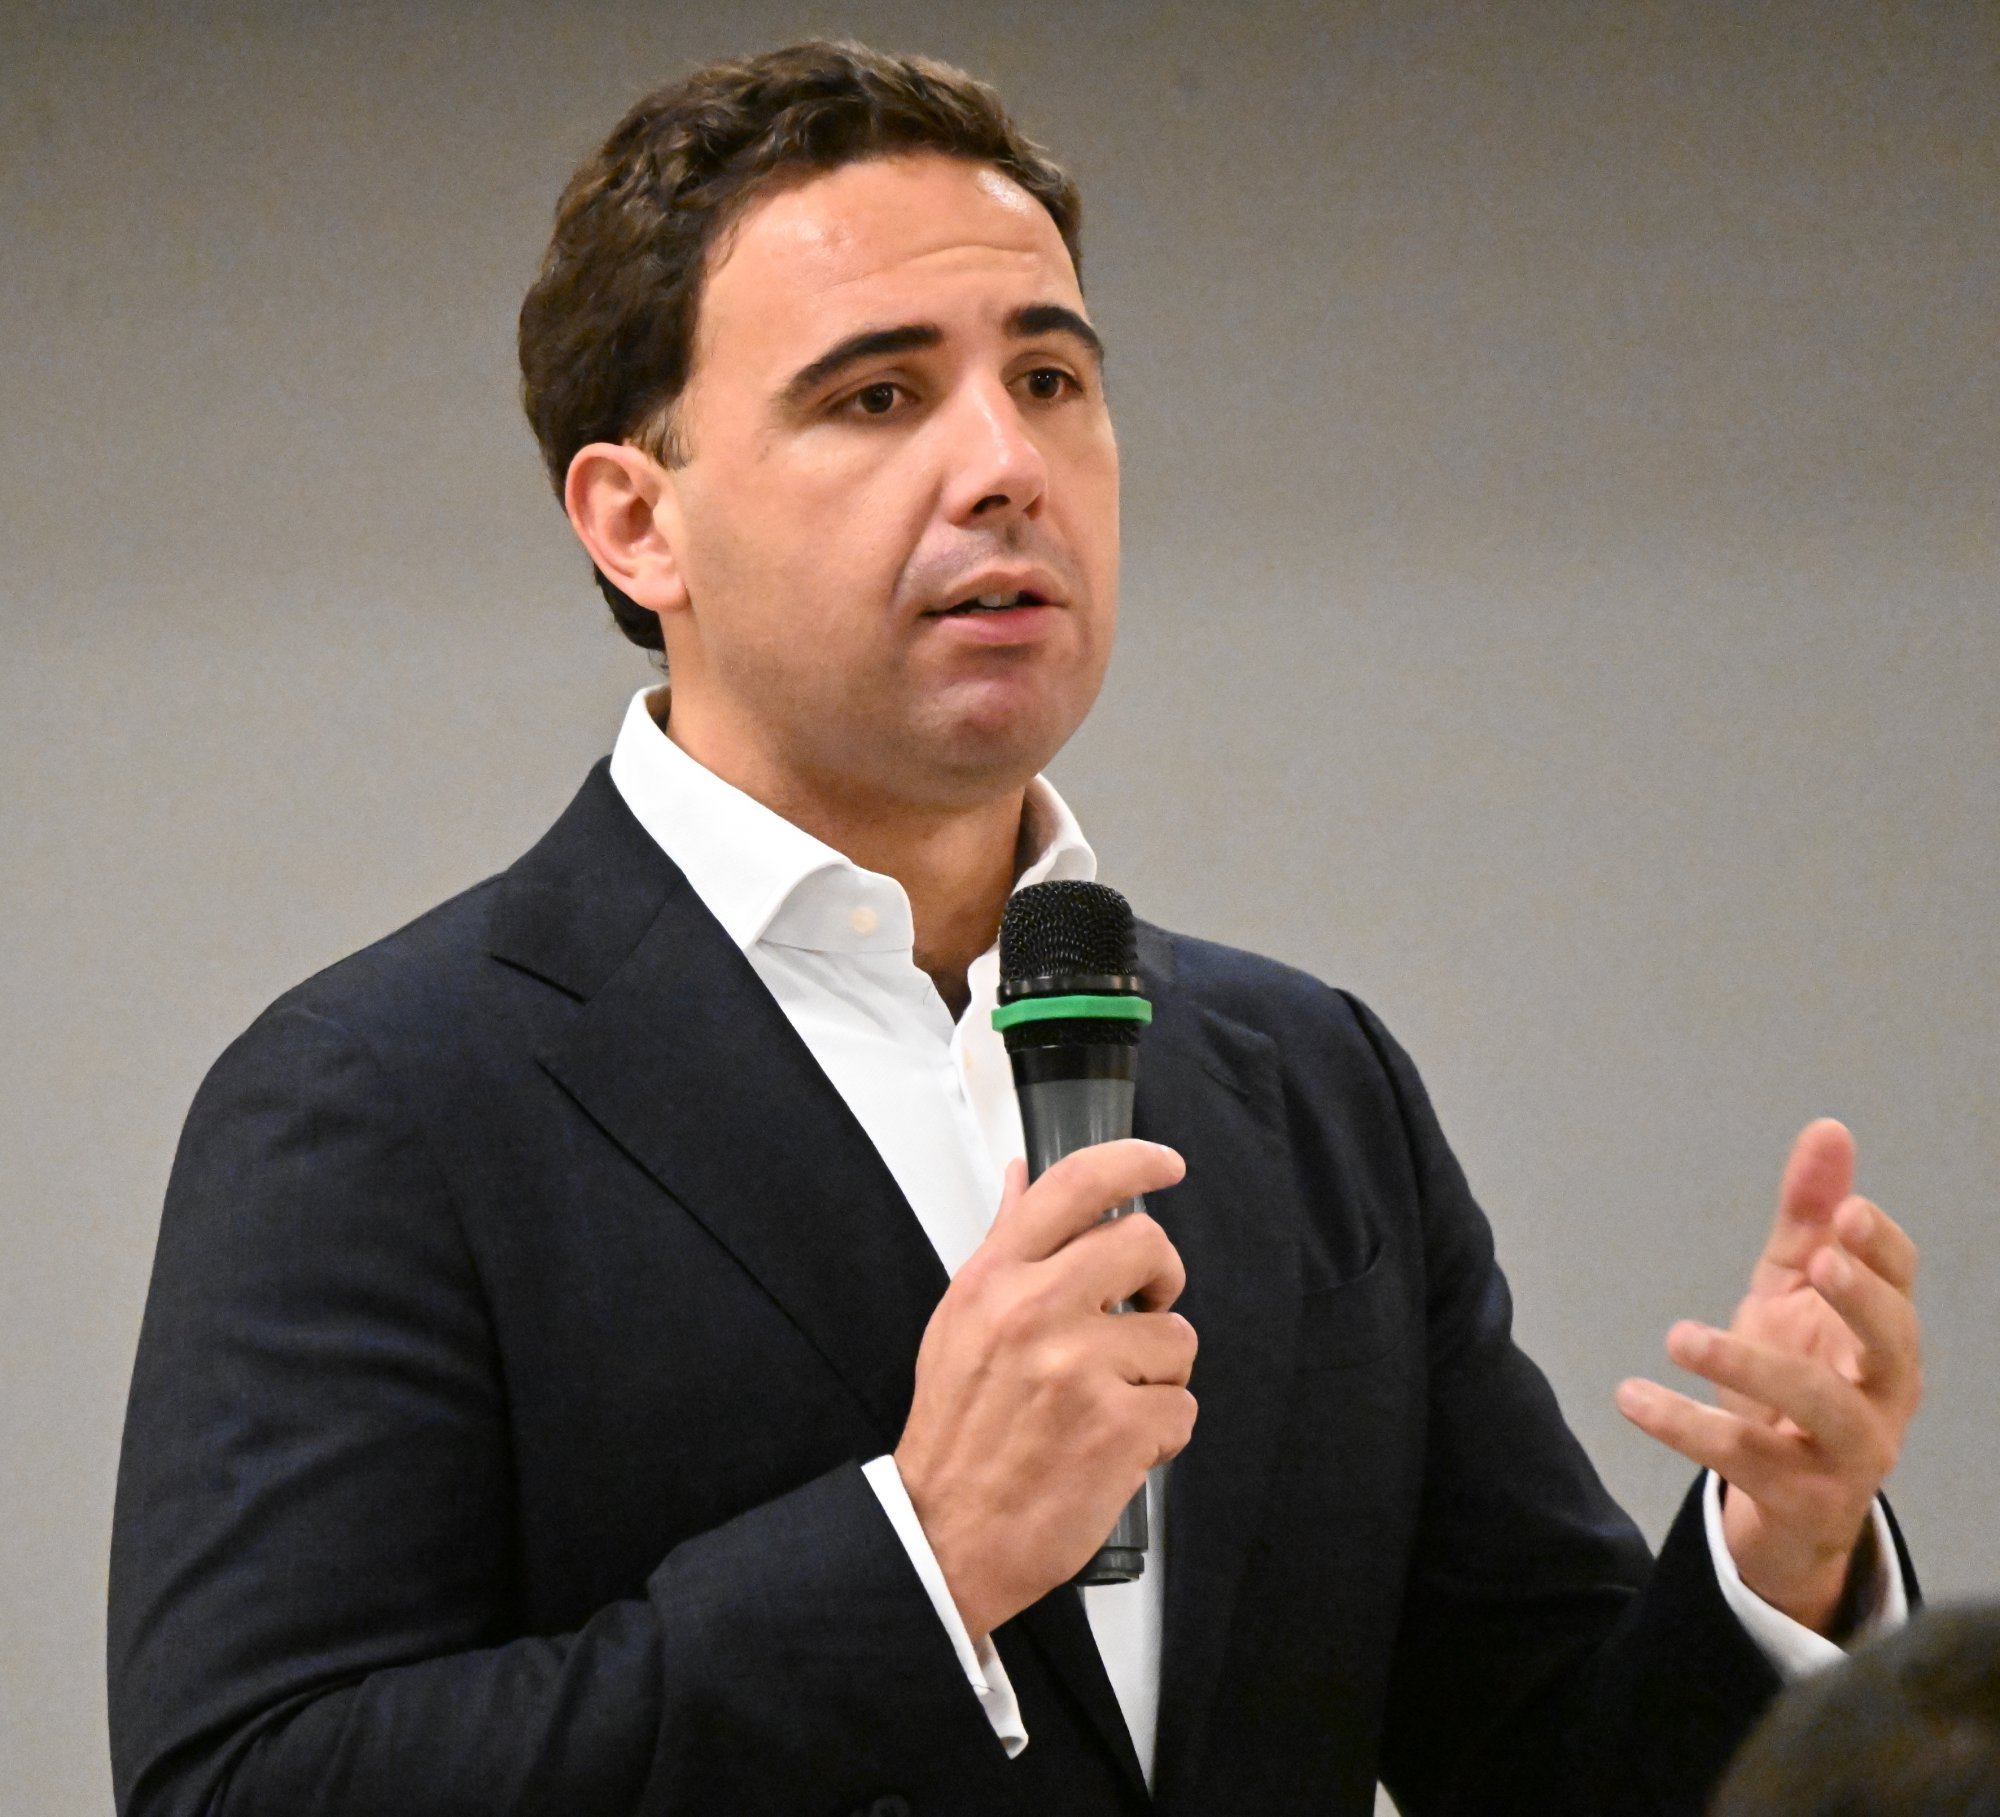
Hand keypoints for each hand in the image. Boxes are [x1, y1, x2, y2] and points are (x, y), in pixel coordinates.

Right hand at [894, 1139, 1197, 1642]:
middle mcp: (1036, 1310)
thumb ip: (1006, 1244)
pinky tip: (1117, 1447)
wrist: (943, 1533)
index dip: (1134, 1160)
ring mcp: (1080, 1368)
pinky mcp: (1118, 1427)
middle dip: (1162, 1279)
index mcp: (996, 1278)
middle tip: (1146, 1308)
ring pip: (1176, 1336)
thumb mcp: (962, 1320)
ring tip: (1111, 1402)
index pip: (1075, 1186)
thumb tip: (1023, 1177)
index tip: (1166, 1164)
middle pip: (1146, 1244)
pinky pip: (1182, 1407)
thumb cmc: (958, 1430)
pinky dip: (1161, 1434)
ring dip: (1158, 1374)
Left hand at [1615, 1119, 1921, 1632]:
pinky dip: (1684, 1426)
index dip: (1880, 1248)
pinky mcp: (1802, 1497)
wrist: (1788, 1503)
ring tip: (1679, 1335)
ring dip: (1751, 1364)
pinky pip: (1744, 1458)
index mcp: (1881, 1335)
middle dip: (1860, 1300)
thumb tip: (1829, 1130)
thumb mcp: (1792, 1293)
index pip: (1902, 1284)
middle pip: (1892, 1343)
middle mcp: (1884, 1393)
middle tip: (1816, 1260)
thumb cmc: (1797, 1378)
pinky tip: (1631, 1396)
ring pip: (1819, 1405)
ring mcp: (1851, 1451)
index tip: (1846, 1209)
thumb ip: (1807, 1217)